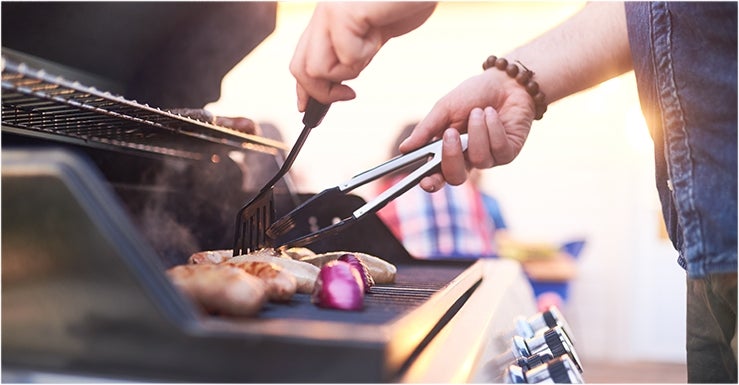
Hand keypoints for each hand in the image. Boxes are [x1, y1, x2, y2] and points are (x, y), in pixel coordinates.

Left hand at [289, 2, 435, 110]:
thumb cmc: (406, 4)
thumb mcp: (372, 33)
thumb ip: (351, 52)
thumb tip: (335, 86)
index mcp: (327, 17)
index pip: (300, 59)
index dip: (303, 89)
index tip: (307, 108)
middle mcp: (323, 12)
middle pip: (300, 69)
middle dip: (323, 92)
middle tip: (349, 94)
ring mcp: (329, 11)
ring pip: (318, 69)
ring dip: (350, 71)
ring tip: (371, 46)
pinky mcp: (342, 13)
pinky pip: (345, 57)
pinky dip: (366, 54)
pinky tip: (377, 32)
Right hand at [399, 69, 534, 190]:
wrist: (505, 82)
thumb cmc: (472, 95)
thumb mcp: (444, 108)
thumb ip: (426, 129)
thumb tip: (404, 149)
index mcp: (448, 151)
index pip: (437, 175)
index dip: (430, 182)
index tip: (423, 181)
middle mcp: (467, 160)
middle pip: (456, 178)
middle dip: (452, 157)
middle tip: (450, 133)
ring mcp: (489, 159)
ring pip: (479, 160)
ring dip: (477, 131)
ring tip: (478, 111)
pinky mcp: (508, 153)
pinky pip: (498, 149)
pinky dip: (493, 128)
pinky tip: (492, 114)